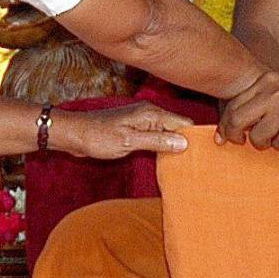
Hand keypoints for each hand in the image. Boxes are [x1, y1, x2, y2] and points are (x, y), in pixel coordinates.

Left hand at [51, 99, 193, 160]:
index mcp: (151, 114)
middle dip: (187, 143)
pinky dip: (162, 146)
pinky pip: (156, 137)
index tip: (205, 155)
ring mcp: (142, 121)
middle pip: (178, 128)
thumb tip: (183, 143)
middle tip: (199, 163)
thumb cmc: (97, 137)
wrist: (73, 134)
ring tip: (187, 163)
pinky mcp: (134, 129)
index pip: (184, 124)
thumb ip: (156, 142)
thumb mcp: (128, 142)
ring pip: (167, 133)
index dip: (195, 138)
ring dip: (175, 146)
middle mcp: (149, 114)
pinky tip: (167, 158)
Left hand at [218, 70, 278, 147]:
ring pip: (257, 138)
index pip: (233, 105)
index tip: (224, 136)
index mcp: (267, 81)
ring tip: (277, 134)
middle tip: (240, 142)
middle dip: (234, 136)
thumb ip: (258, 99)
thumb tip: (227, 126)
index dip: (225, 124)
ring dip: (263, 142)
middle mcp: (274, 94)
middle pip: (237, 121)